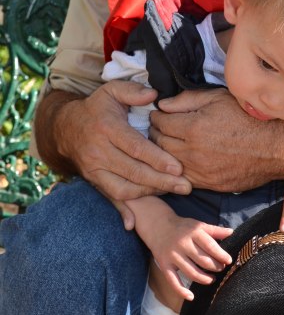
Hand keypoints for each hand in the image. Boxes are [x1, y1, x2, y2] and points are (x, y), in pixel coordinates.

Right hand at [47, 80, 192, 202]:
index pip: (135, 147)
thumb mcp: (112, 90)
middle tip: (186, 186)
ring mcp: (94, 169)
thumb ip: (133, 91)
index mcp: (107, 128)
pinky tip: (135, 223)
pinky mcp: (93, 181)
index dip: (157, 159)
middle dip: (161, 181)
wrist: (68, 127)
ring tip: (173, 192)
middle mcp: (98, 152)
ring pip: (123, 188)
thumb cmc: (98, 108)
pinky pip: (109, 198)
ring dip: (150, 193)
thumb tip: (154, 96)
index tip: (178, 167)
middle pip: (133, 171)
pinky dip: (122, 212)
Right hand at [146, 212, 233, 301]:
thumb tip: (231, 232)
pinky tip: (191, 296)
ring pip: (192, 273)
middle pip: (203, 261)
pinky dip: (182, 291)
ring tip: (211, 279)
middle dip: (215, 267)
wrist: (158, 226)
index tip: (229, 261)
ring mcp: (173, 255)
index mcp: (194, 232)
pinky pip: (173, 281)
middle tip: (221, 269)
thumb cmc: (183, 227)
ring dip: (204, 279)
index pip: (211, 246)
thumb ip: (215, 230)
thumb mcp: (199, 225)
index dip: (221, 255)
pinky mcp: (164, 265)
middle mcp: (183, 244)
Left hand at [150, 89, 283, 190]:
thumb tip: (161, 105)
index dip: (156, 116)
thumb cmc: (248, 118)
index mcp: (194, 127)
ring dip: (163, 153)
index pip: (160, 122)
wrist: (275, 147)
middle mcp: (193, 152)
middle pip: (159, 143)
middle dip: (155, 133)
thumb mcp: (218, 98)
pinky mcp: (209, 184)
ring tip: (167, 143)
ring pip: (167, 163)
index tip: (158, 113)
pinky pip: (182, 178)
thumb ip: (187, 100)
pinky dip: (176, 169)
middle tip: (159, 127)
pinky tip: (180, 160)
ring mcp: (200, 171)